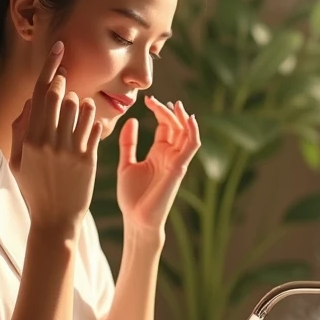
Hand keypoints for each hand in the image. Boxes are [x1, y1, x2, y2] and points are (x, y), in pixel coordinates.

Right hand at [9, 43, 101, 233]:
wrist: (55, 219)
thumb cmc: (34, 188)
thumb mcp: (18, 161)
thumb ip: (21, 129)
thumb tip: (30, 102)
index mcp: (30, 138)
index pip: (40, 93)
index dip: (51, 66)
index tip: (60, 48)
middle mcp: (50, 140)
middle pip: (60, 95)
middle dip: (64, 84)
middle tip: (66, 82)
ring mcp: (71, 149)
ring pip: (80, 107)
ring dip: (80, 103)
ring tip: (76, 112)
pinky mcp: (89, 158)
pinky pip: (95, 126)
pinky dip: (93, 120)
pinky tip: (89, 126)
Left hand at [116, 95, 200, 233]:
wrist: (136, 219)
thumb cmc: (131, 197)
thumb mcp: (125, 164)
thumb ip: (128, 143)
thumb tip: (131, 120)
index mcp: (158, 153)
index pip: (165, 126)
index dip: (159, 111)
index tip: (147, 99)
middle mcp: (170, 155)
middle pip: (175, 126)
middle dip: (167, 111)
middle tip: (154, 100)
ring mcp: (176, 161)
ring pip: (186, 134)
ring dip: (182, 118)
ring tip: (175, 104)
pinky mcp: (179, 168)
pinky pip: (191, 147)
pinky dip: (193, 132)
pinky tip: (190, 119)